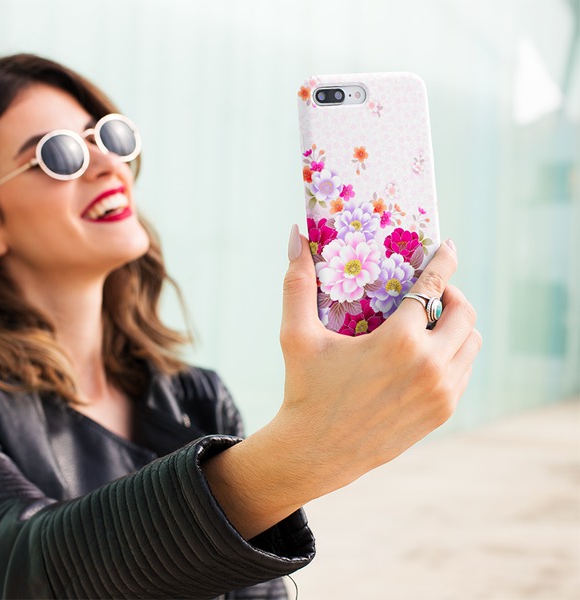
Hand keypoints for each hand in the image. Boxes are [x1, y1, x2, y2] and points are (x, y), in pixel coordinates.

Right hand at [203, 225, 480, 538]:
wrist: (316, 453)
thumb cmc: (304, 390)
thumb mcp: (297, 335)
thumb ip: (298, 282)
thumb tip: (294, 234)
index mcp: (398, 342)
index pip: (433, 287)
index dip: (444, 261)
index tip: (448, 246)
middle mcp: (429, 366)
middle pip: (465, 313)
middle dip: (452, 294)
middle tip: (431, 292)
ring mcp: (441, 392)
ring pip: (471, 344)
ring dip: (457, 326)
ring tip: (431, 322)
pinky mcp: (442, 412)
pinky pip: (463, 371)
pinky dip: (454, 355)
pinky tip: (427, 353)